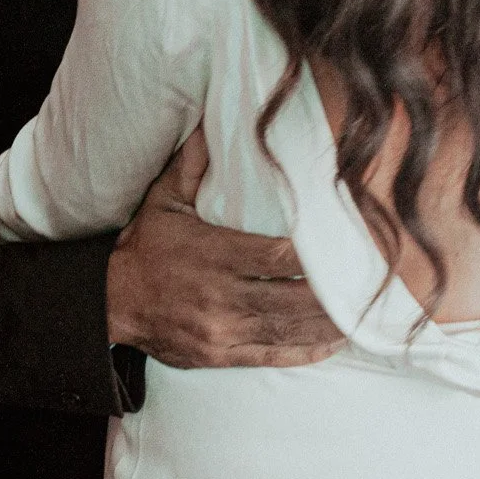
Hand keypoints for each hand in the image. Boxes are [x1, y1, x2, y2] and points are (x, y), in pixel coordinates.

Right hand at [106, 127, 343, 368]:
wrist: (110, 301)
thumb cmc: (144, 246)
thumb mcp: (163, 199)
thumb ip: (193, 164)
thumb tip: (214, 123)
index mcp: (213, 254)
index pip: (277, 256)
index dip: (313, 256)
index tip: (344, 248)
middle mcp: (221, 295)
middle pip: (291, 298)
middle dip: (333, 295)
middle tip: (370, 285)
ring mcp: (222, 330)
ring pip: (287, 329)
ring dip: (328, 325)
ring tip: (363, 315)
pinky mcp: (220, 355)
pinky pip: (271, 356)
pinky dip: (306, 352)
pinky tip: (333, 344)